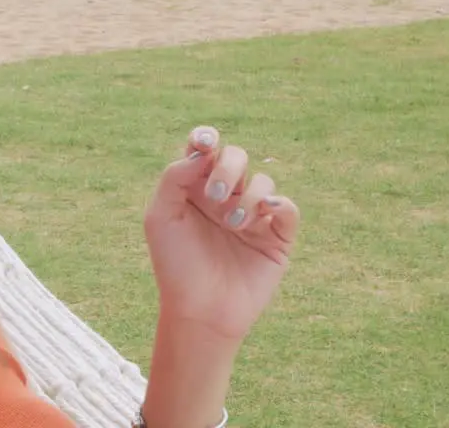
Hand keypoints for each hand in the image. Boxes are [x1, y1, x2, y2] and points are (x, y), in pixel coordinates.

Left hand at [143, 126, 299, 342]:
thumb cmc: (175, 265)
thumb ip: (174, 177)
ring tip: (232, 224)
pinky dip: (281, 203)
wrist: (199, 311)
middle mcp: (225, 196)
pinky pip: (288, 208)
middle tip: (214, 195)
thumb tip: (202, 150)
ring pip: (263, 181)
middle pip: (236, 157)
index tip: (206, 143)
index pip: (204, 150)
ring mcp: (253, 215)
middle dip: (227, 168)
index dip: (207, 137)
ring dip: (248, 196)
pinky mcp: (276, 237)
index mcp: (195, 188)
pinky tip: (265, 211)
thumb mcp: (160, 217)